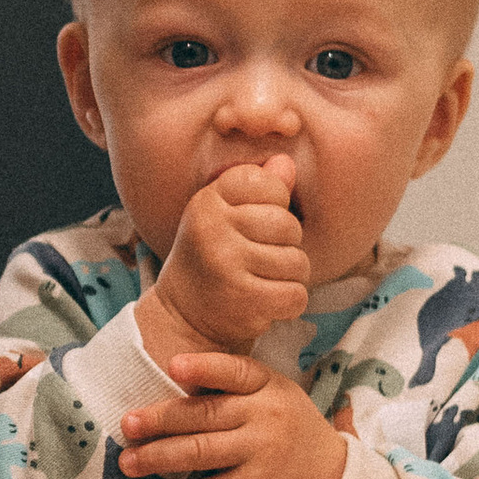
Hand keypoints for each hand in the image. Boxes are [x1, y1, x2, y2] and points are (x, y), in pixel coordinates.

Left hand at [119, 346, 347, 478]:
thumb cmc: (288, 432)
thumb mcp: (274, 399)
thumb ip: (234, 391)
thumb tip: (171, 390)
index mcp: (268, 386)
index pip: (234, 371)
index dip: (203, 368)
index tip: (172, 365)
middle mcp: (265, 415)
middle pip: (204, 414)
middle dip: (160, 419)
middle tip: (128, 424)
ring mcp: (260, 452)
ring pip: (199, 452)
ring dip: (157, 458)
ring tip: (128, 462)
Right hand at [139, 158, 307, 360]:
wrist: (181, 316)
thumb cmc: (212, 258)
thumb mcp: (225, 216)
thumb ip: (257, 189)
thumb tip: (286, 162)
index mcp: (207, 201)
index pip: (269, 183)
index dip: (273, 206)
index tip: (251, 225)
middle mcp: (213, 227)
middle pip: (288, 225)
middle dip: (285, 246)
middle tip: (257, 261)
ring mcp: (226, 263)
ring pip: (297, 262)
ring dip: (288, 278)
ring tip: (261, 282)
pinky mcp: (243, 298)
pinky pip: (296, 295)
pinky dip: (289, 303)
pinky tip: (266, 304)